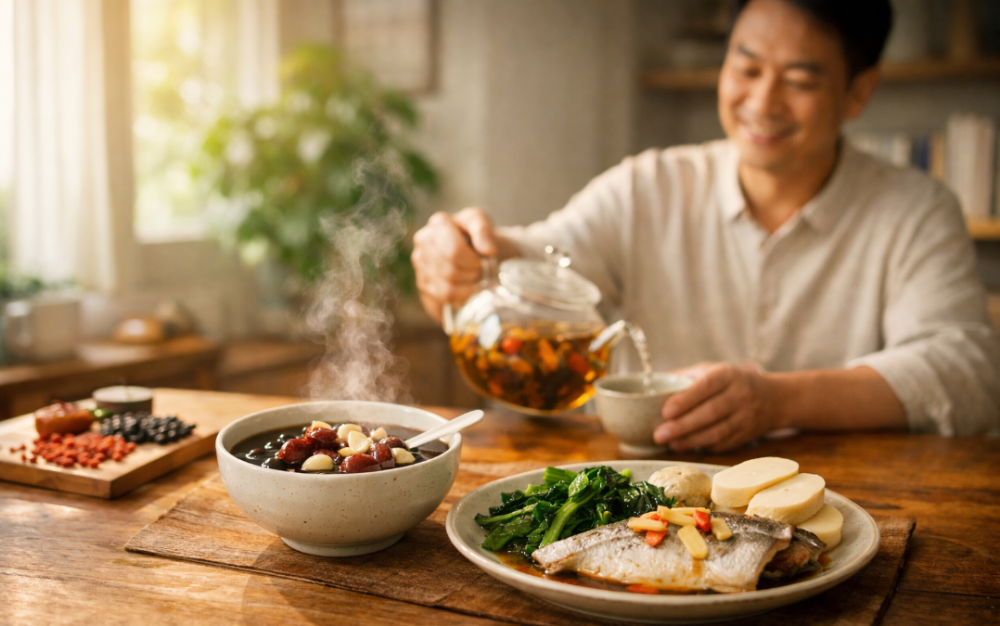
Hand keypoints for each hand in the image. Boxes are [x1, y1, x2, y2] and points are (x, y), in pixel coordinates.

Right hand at [411, 208, 498, 321]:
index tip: (483, 259)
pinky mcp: (422, 282)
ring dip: (467, 286)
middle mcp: (423, 241)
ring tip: (475, 277)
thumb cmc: (476, 235)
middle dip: (470, 274)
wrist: (474, 249)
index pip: (453, 251)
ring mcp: (420, 263)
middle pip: (449, 270)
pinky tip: (467, 287)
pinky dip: (461, 295)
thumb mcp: (483, 224)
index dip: (471, 261)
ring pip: (445, 287)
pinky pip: (443, 297)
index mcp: (438, 224)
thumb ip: (485, 232)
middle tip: (481, 270)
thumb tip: (489, 249)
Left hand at [653, 362, 776, 451]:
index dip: (686, 400)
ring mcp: (746, 417)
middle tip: (660, 434)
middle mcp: (740, 395)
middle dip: (682, 426)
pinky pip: (723, 445)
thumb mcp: (715, 370)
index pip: (706, 387)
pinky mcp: (747, 436)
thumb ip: (687, 376)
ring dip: (691, 441)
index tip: (665, 411)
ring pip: (717, 433)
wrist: (774, 399)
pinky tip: (686, 447)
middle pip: (710, 413)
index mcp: (728, 375)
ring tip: (670, 444)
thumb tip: (654, 382)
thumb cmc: (733, 382)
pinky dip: (703, 447)